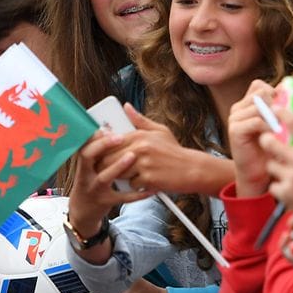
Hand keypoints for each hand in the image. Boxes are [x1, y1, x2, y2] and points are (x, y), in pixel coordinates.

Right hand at [68, 131, 150, 233]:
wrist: (82, 212)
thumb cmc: (90, 183)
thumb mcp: (88, 168)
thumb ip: (97, 151)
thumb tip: (106, 128)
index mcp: (83, 163)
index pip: (84, 145)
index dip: (94, 136)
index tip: (107, 128)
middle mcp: (85, 174)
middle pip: (88, 157)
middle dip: (103, 145)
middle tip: (120, 137)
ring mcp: (95, 189)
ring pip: (104, 177)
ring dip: (118, 167)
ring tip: (132, 156)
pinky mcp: (105, 202)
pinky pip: (121, 197)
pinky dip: (136, 193)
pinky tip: (149, 188)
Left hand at [99, 104, 233, 195]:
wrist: (192, 169)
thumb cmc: (174, 151)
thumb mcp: (159, 130)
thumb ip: (139, 120)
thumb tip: (126, 107)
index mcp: (140, 135)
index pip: (110, 142)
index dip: (102, 149)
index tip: (100, 154)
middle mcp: (140, 148)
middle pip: (109, 158)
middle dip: (106, 165)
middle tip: (108, 169)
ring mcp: (143, 164)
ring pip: (118, 172)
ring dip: (121, 176)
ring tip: (130, 173)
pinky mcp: (148, 179)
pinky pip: (131, 184)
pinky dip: (135, 185)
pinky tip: (144, 181)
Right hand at [227, 80, 275, 196]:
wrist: (258, 173)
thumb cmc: (270, 149)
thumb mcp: (277, 124)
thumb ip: (280, 107)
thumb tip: (287, 87)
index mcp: (246, 104)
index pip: (259, 86)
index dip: (274, 92)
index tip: (285, 107)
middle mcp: (238, 108)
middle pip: (260, 93)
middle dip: (276, 104)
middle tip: (284, 120)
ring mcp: (234, 118)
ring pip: (259, 105)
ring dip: (274, 117)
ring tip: (281, 130)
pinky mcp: (235, 130)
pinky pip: (256, 121)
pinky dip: (269, 128)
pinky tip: (274, 137)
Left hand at [260, 107, 292, 234]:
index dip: (282, 113)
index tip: (274, 107)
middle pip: (270, 142)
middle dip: (266, 141)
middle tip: (267, 142)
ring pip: (270, 164)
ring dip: (276, 169)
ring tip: (289, 175)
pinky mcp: (285, 193)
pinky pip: (273, 184)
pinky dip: (280, 188)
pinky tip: (292, 191)